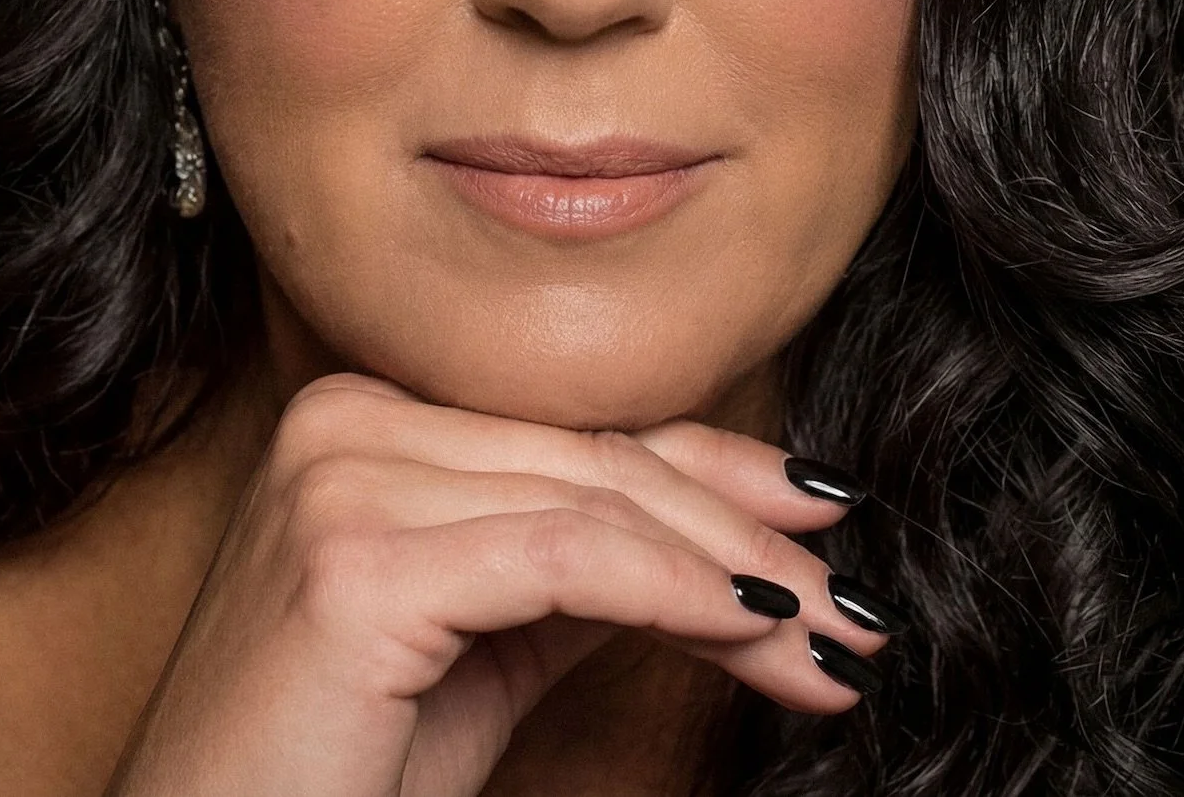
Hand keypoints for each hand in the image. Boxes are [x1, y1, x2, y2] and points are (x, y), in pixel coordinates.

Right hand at [108, 373, 891, 796]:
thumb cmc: (334, 772)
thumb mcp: (484, 649)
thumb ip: (579, 573)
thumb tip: (729, 545)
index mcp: (361, 421)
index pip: (577, 432)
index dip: (717, 476)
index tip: (822, 527)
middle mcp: (342, 421)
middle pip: (599, 462)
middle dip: (746, 542)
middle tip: (850, 615)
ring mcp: (339, 479)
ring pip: (597, 506)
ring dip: (736, 580)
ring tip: (825, 648)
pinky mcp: (354, 561)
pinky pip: (565, 560)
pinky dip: (677, 595)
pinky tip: (750, 634)